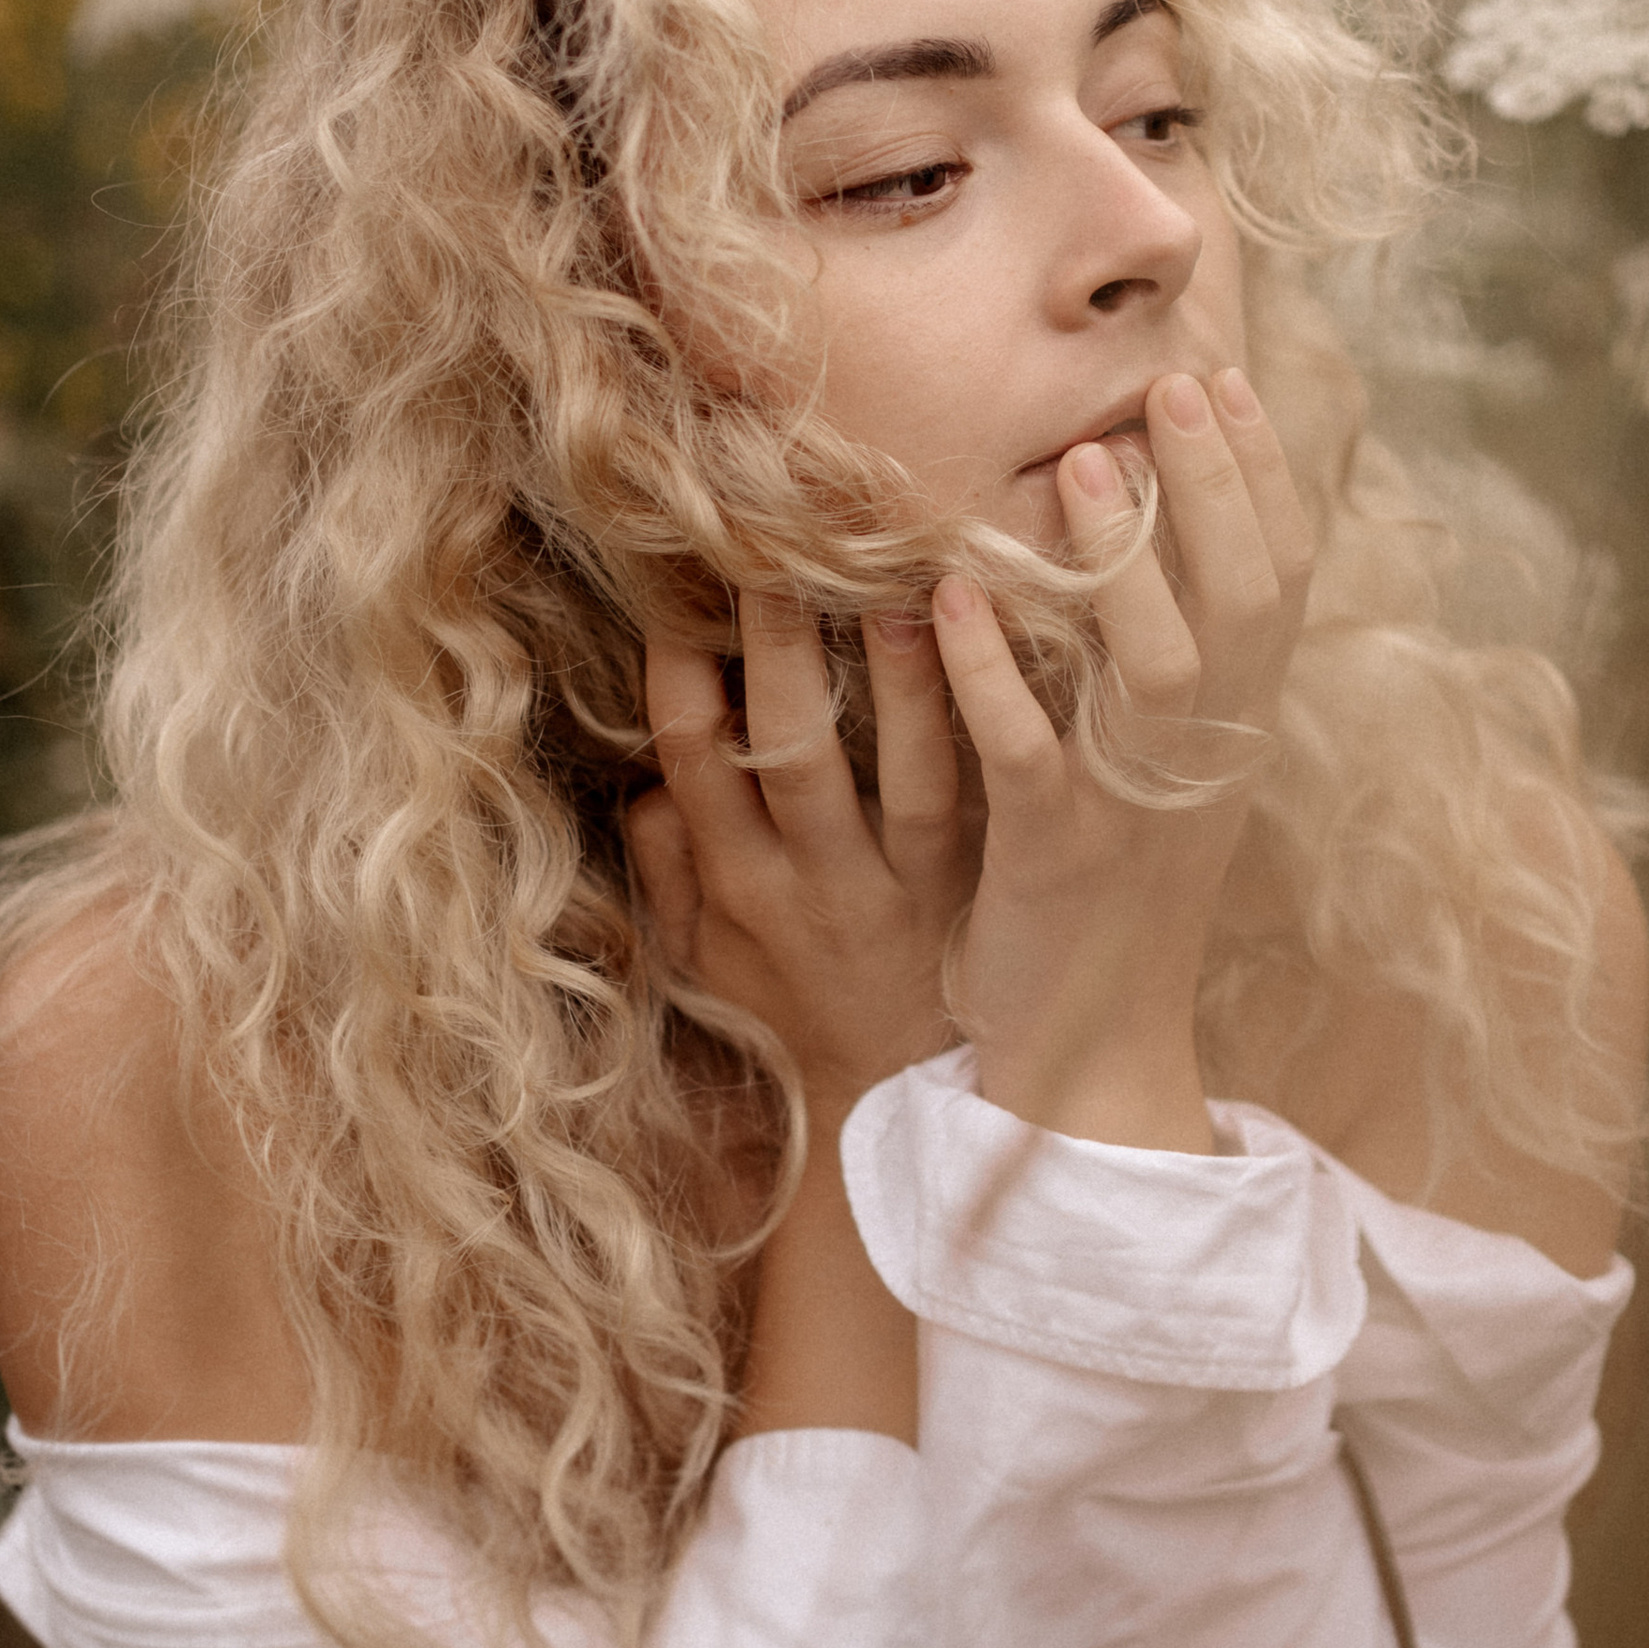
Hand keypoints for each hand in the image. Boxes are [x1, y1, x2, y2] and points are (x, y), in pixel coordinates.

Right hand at [627, 591, 975, 1124]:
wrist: (898, 1107)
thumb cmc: (793, 1013)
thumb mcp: (703, 960)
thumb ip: (669, 870)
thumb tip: (645, 781)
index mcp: (737, 886)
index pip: (693, 758)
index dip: (681, 670)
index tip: (680, 583)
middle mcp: (814, 882)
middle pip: (788, 746)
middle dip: (777, 643)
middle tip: (779, 540)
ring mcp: (903, 886)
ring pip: (903, 770)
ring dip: (901, 675)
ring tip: (906, 580)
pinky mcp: (978, 889)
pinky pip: (982, 797)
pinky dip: (988, 722)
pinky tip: (1003, 649)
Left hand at [929, 365, 1313, 1151]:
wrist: (1094, 1053)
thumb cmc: (1114, 890)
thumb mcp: (1161, 765)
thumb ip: (1169, 656)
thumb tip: (1149, 525)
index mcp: (1237, 728)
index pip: (1282, 580)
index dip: (1262, 477)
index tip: (1226, 379)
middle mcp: (1204, 758)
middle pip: (1242, 603)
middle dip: (1214, 487)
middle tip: (1171, 384)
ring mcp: (1133, 807)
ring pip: (1155, 672)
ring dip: (1120, 564)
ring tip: (1078, 465)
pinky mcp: (1052, 857)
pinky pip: (1028, 757)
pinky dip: (993, 676)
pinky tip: (953, 602)